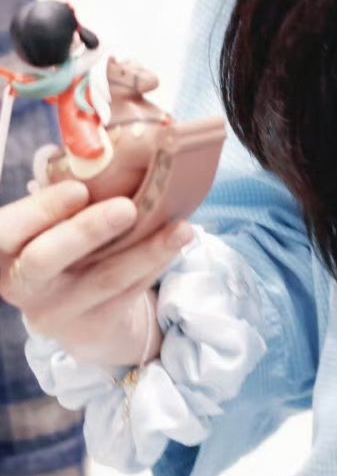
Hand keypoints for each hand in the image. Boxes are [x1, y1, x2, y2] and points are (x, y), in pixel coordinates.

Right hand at [0, 180, 192, 368]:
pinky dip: (156, 262)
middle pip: (42, 261)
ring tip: (180, 227)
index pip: (5, 232)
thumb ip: (68, 200)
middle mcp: (23, 284)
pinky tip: (178, 241)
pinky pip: (129, 292)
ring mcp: (56, 312)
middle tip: (127, 208)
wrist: (83, 315)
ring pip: (102, 278)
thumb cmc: (67, 249)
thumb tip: (108, 147)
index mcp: (7, 252)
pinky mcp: (92, 327)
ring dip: (145, 249)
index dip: (37, 212)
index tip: (77, 190)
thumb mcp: (55, 227)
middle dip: (84, 232)